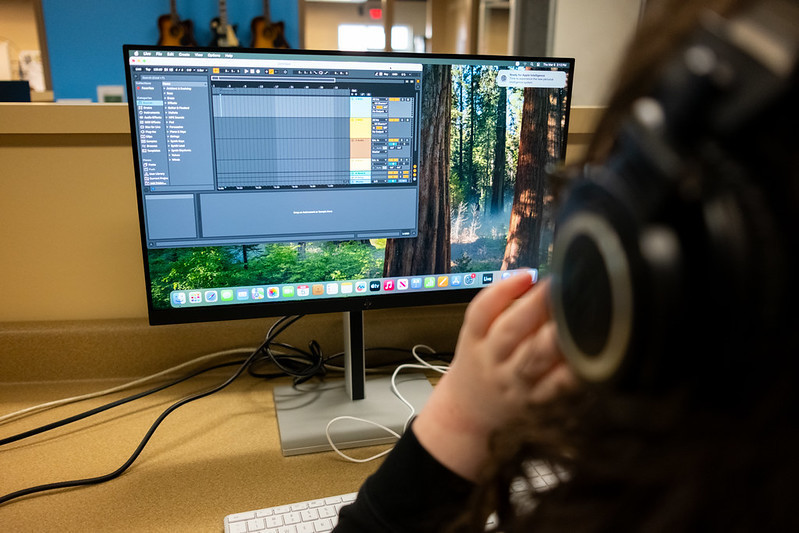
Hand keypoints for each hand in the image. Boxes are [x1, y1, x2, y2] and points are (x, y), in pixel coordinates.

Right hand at [413, 273, 574, 480]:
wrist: (468, 410)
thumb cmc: (481, 361)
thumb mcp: (476, 332)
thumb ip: (499, 304)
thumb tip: (533, 278)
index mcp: (475, 339)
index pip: (481, 312)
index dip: (503, 290)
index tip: (528, 274)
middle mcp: (493, 361)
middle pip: (509, 331)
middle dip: (535, 306)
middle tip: (560, 287)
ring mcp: (514, 383)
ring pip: (533, 359)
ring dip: (553, 338)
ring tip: (574, 319)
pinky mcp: (536, 403)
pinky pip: (556, 388)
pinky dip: (571, 374)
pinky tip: (586, 359)